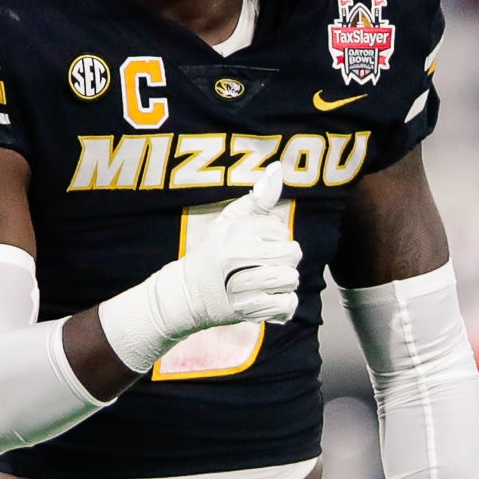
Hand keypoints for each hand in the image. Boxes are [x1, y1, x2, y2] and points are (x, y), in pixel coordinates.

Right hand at [171, 163, 300, 329]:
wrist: (187, 294)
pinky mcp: (249, 309)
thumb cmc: (214, 253)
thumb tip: (276, 169)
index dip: (273, 237)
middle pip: (292, 254)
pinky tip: (268, 298)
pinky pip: (287, 303)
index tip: (255, 244)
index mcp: (236, 232)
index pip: (280, 230)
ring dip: (284, 282)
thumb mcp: (230, 221)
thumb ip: (257, 198)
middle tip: (265, 264)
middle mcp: (239, 256)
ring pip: (291, 278)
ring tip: (265, 281)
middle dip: (284, 259)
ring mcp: (244, 285)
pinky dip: (283, 304)